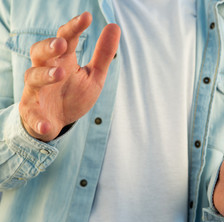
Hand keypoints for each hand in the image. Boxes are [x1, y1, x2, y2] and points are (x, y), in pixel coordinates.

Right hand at [19, 12, 120, 141]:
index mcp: (62, 60)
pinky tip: (47, 125)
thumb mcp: (93, 75)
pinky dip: (39, 120)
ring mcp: (36, 92)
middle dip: (48, 46)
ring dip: (44, 75)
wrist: (56, 121)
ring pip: (33, 78)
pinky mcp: (32, 112)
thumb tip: (115, 26)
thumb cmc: (73, 94)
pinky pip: (32, 115)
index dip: (74, 27)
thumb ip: (103, 54)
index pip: (65, 38)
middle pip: (39, 52)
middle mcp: (45, 71)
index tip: (87, 17)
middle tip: (61, 43)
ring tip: (60, 73)